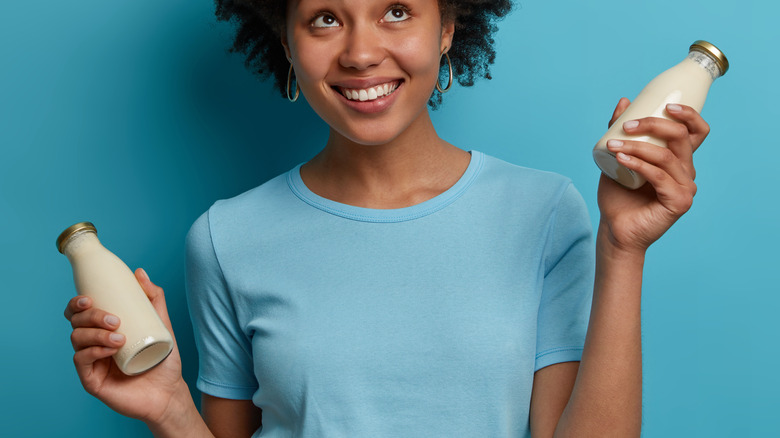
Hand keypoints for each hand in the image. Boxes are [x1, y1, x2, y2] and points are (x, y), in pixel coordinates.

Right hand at [64, 268, 185, 424]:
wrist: (168, 391)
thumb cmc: (162, 359)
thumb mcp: (161, 324)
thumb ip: (154, 298)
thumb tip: (139, 272)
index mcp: (103, 330)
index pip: (80, 313)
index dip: (77, 303)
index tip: (89, 299)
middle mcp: (93, 345)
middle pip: (76, 323)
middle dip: (91, 317)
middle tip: (114, 320)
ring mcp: (90, 363)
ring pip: (77, 339)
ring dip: (96, 334)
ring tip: (120, 337)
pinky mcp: (90, 380)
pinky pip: (81, 361)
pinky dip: (93, 352)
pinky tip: (110, 350)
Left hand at [597, 98, 708, 252]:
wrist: (614, 229)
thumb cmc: (618, 195)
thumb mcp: (617, 157)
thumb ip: (621, 131)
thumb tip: (625, 101)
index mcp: (679, 160)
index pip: (696, 131)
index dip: (689, 115)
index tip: (666, 106)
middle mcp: (687, 172)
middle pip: (681, 137)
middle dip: (653, 125)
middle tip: (627, 126)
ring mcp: (686, 188)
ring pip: (666, 156)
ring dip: (637, 147)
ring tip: (613, 146)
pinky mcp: (679, 202)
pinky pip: (659, 176)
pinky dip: (638, 165)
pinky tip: (621, 160)